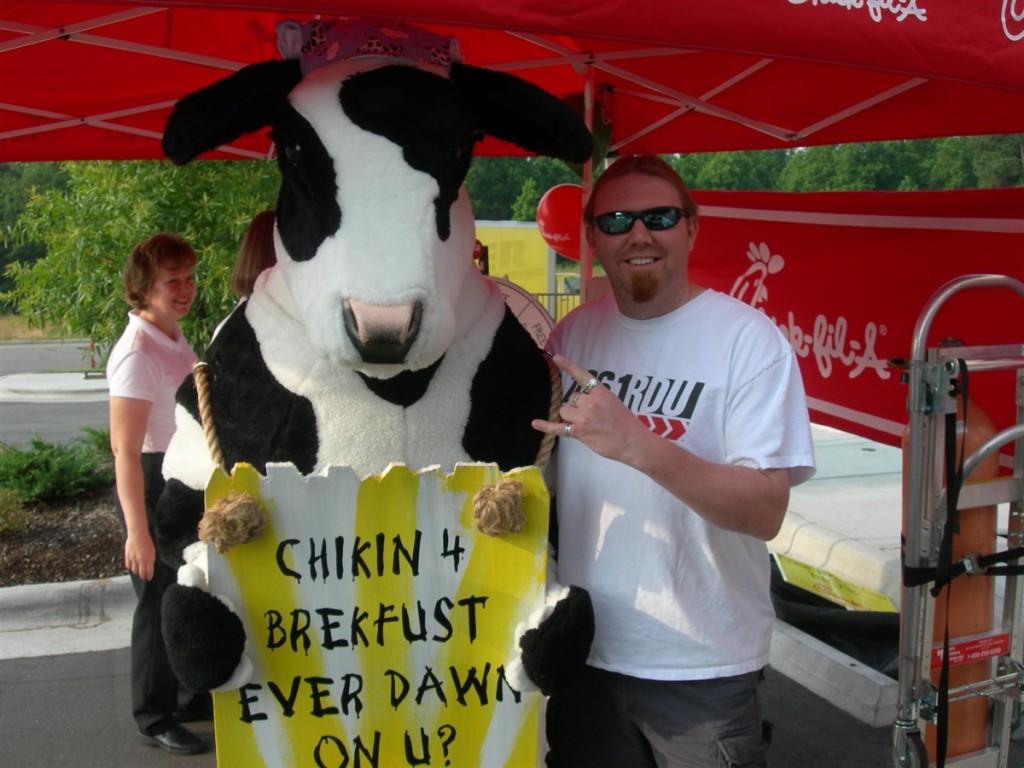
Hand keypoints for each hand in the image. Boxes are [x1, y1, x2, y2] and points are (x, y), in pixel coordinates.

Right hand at [124, 530, 156, 580]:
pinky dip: (130, 568)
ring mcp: (134, 559)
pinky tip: (132, 567)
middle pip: (141, 572)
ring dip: (136, 573)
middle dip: (143, 576)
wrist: (138, 534)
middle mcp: (141, 560)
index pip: (149, 571)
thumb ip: (151, 558)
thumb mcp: (153, 550)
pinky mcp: (128, 556)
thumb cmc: (147, 541)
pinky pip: (128, 565)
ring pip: (134, 570)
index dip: (149, 576)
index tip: (149, 578)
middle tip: (143, 578)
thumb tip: (150, 564)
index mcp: (149, 559)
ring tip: (138, 573)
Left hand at [531, 354, 645, 463]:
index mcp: (601, 392)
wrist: (633, 442)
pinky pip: (558, 427)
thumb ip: (597, 399)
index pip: (582, 375)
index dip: (568, 366)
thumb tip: (579, 403)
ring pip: (565, 411)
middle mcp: (591, 401)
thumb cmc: (625, 424)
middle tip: (592, 418)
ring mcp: (584, 416)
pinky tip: (535, 423)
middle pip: (571, 399)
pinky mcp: (579, 431)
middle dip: (577, 407)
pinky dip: (546, 426)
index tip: (556, 357)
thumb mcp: (613, 402)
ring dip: (571, 417)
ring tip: (587, 426)